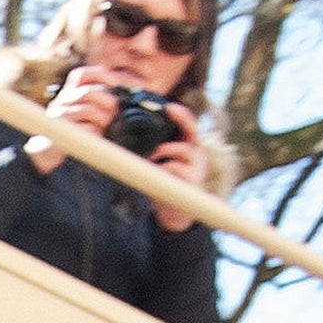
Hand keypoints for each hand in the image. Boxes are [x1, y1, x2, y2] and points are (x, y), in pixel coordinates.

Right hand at [25, 64, 123, 173]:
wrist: (47, 151)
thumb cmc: (71, 130)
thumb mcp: (84, 111)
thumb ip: (98, 102)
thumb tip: (118, 99)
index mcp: (70, 92)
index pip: (81, 75)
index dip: (99, 75)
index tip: (113, 83)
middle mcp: (63, 100)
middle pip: (88, 92)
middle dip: (106, 101)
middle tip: (111, 112)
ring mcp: (60, 115)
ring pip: (87, 109)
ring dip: (102, 118)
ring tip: (102, 125)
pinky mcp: (60, 131)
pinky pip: (84, 129)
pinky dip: (94, 132)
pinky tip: (93, 135)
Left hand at [148, 102, 208, 230]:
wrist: (172, 215)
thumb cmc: (162, 187)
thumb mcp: (156, 166)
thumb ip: (151, 153)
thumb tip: (124, 141)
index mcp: (188, 148)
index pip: (188, 125)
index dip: (181, 114)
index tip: (169, 106)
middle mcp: (196, 154)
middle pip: (193, 129)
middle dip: (182, 117)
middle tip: (170, 109)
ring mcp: (197, 167)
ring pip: (183, 149)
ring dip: (163, 150)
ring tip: (149, 156)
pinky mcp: (193, 181)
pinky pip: (177, 168)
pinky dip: (164, 168)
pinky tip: (155, 172)